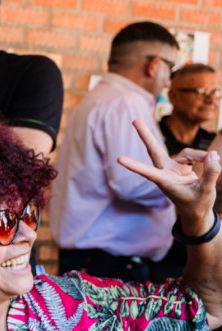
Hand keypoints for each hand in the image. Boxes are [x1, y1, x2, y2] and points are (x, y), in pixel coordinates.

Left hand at [118, 120, 220, 234]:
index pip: (148, 172)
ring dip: (200, 156)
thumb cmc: (197, 204)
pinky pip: (193, 155)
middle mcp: (165, 173)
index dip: (134, 166)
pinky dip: (202, 157)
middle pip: (154, 150)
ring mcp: (173, 167)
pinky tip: (210, 161)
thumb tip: (213, 155)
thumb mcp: (206, 191)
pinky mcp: (181, 165)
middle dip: (146, 135)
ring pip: (187, 153)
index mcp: (165, 182)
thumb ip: (210, 173)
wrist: (196, 211)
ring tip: (211, 161)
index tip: (118, 159)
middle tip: (135, 120)